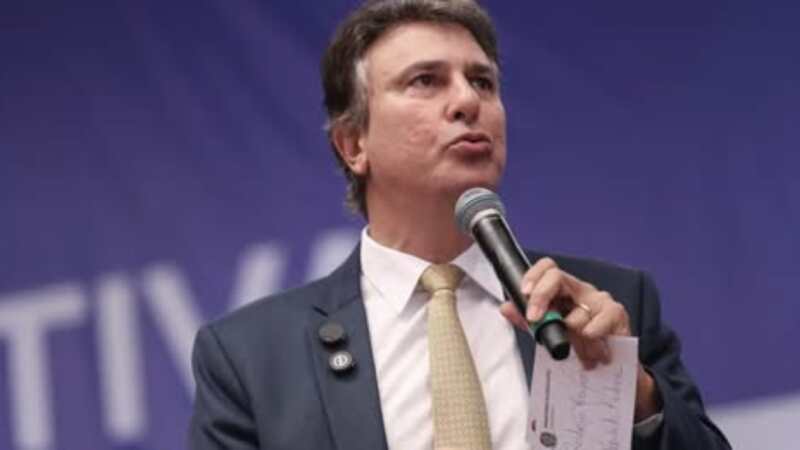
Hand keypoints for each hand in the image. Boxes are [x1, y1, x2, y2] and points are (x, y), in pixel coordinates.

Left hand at [498, 257, 661, 420]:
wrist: (610, 366)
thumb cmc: (578, 343)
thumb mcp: (548, 332)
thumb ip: (526, 320)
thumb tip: (506, 307)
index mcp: (562, 290)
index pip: (548, 268)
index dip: (533, 276)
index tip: (524, 292)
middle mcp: (579, 289)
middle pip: (557, 277)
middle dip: (541, 296)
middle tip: (535, 320)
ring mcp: (599, 299)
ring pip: (575, 311)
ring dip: (572, 337)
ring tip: (579, 355)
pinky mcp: (616, 313)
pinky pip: (601, 319)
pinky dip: (592, 334)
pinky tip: (594, 351)